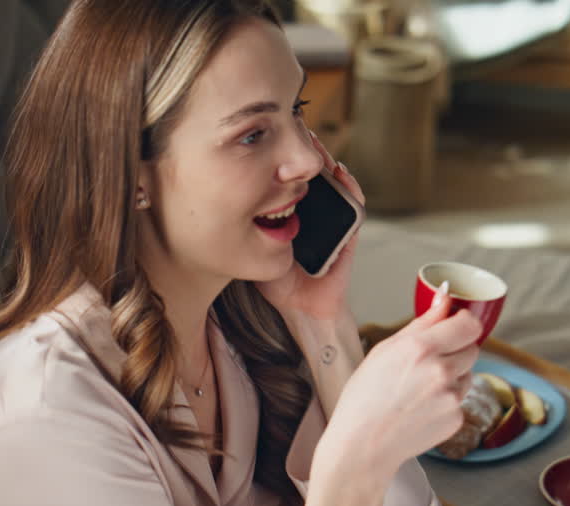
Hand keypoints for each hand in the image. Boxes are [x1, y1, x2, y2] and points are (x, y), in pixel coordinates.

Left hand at [255, 132, 365, 320]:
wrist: (301, 309)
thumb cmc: (277, 283)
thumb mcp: (251, 249)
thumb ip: (240, 230)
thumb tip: (215, 205)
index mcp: (293, 213)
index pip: (291, 178)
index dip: (286, 157)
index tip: (275, 137)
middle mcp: (316, 214)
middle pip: (315, 174)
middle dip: (308, 152)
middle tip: (298, 131)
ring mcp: (334, 222)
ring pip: (336, 184)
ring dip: (328, 164)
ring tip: (317, 147)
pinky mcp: (349, 234)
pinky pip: (354, 208)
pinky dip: (350, 190)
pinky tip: (339, 175)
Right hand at [319, 285, 481, 475]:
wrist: (362, 444)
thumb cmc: (364, 398)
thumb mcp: (384, 351)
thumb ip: (420, 324)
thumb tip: (444, 298)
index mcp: (420, 348)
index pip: (468, 325)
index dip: (463, 324)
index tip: (455, 326)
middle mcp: (440, 371)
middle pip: (472, 348)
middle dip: (456, 351)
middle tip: (428, 363)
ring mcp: (451, 397)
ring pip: (467, 375)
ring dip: (452, 377)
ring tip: (419, 391)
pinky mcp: (456, 418)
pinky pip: (460, 400)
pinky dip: (446, 402)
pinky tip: (420, 409)